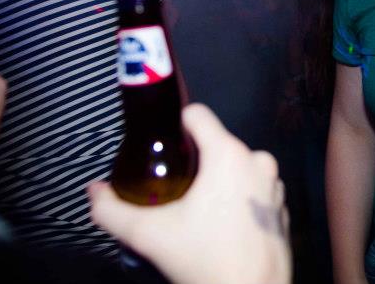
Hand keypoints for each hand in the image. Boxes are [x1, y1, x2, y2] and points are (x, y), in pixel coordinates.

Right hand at [88, 103, 291, 283]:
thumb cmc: (204, 260)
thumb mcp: (148, 235)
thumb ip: (112, 210)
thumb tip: (94, 192)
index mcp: (229, 155)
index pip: (198, 115)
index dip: (174, 125)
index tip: (161, 146)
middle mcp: (257, 161)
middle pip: (215, 145)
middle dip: (193, 162)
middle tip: (172, 190)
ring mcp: (273, 184)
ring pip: (235, 168)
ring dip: (217, 182)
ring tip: (196, 211)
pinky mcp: (281, 206)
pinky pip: (252, 190)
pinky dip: (237, 200)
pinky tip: (220, 225)